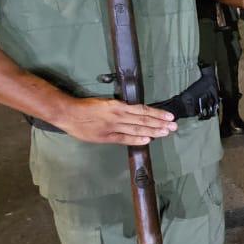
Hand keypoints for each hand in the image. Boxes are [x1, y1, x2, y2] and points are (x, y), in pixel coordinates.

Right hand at [53, 97, 176, 145]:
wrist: (69, 113)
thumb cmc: (86, 107)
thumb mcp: (106, 103)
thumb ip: (120, 108)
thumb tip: (136, 112)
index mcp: (119, 106)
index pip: (143, 110)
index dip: (157, 113)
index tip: (169, 116)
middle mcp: (119, 115)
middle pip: (143, 119)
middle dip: (160, 123)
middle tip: (174, 126)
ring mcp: (113, 126)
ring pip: (137, 128)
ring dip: (153, 130)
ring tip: (166, 132)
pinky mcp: (106, 136)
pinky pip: (124, 138)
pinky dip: (137, 139)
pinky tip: (148, 139)